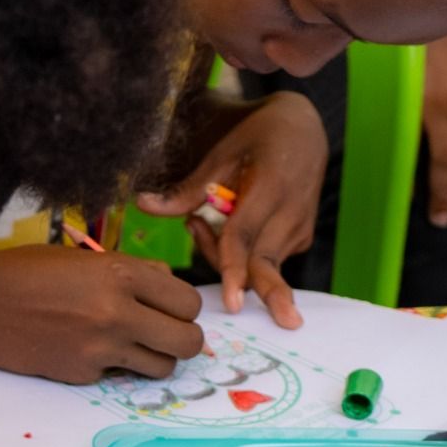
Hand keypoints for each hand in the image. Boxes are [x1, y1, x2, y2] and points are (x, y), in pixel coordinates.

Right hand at [0, 246, 205, 383]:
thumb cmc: (27, 272)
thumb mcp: (84, 258)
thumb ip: (131, 272)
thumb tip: (168, 286)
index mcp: (121, 274)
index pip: (188, 302)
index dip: (184, 308)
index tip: (170, 309)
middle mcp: (118, 313)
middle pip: (189, 342)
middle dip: (185, 340)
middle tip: (167, 336)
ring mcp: (100, 348)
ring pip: (163, 367)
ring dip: (155, 358)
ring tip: (133, 346)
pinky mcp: (82, 374)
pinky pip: (119, 376)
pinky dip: (112, 367)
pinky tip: (85, 349)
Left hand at [134, 93, 325, 327]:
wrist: (305, 128)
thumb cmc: (256, 138)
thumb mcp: (221, 155)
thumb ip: (187, 190)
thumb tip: (141, 205)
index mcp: (270, 187)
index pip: (247, 238)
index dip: (235, 270)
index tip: (233, 302)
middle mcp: (290, 212)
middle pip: (264, 263)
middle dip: (262, 291)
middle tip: (266, 318)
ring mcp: (300, 228)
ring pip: (261, 265)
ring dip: (227, 259)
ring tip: (198, 223)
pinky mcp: (301, 237)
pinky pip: (268, 259)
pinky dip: (242, 255)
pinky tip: (221, 227)